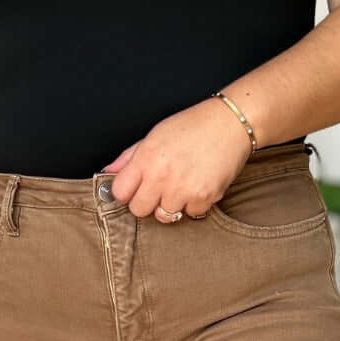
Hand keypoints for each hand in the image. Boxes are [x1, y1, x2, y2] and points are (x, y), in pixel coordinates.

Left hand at [102, 96, 254, 222]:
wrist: (230, 124)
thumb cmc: (192, 127)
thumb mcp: (155, 135)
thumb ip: (130, 156)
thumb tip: (109, 171)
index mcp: (146, 158)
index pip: (120, 192)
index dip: (126, 192)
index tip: (134, 188)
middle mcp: (162, 176)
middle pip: (138, 210)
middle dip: (146, 202)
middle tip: (159, 188)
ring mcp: (183, 189)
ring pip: (164, 216)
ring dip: (171, 205)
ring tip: (181, 185)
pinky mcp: (204, 198)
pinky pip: (190, 214)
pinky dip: (194, 204)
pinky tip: (199, 185)